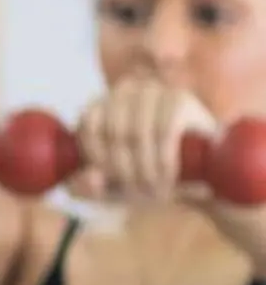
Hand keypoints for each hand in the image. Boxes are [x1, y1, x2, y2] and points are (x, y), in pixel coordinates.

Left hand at [71, 75, 219, 201]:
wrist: (199, 173)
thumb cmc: (145, 177)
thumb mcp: (108, 189)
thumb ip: (85, 188)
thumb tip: (92, 177)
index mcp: (100, 104)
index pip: (88, 127)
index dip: (98, 160)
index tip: (110, 183)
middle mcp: (124, 91)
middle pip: (114, 133)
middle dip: (125, 171)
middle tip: (139, 194)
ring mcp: (153, 90)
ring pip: (137, 133)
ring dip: (145, 169)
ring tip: (155, 191)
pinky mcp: (180, 98)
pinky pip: (165, 131)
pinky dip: (164, 160)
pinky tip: (169, 178)